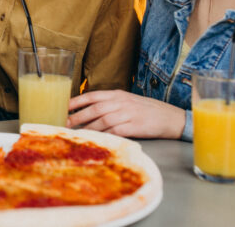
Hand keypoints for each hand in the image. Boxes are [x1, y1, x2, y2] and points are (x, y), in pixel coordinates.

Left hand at [67, 89, 185, 138]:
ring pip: (102, 121)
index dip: (76, 101)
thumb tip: (89, 111)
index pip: (92, 96)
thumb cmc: (147, 110)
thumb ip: (110, 104)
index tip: (64, 107)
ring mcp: (128, 114)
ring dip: (88, 128)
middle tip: (65, 123)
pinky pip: (115, 131)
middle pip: (94, 109)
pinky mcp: (134, 126)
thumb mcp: (128, 101)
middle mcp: (121, 102)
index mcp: (117, 94)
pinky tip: (96, 139)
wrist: (170, 117)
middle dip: (77, 117)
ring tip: (77, 133)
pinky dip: (104, 135)